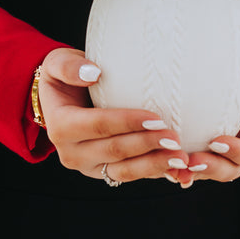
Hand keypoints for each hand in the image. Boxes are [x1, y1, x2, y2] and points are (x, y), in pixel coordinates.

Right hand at [38, 48, 190, 184]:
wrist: (62, 101)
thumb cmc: (65, 77)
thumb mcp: (58, 63)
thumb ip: (69, 67)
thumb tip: (93, 73)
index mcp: (60, 126)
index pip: (98, 125)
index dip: (127, 122)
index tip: (156, 117)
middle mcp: (72, 152)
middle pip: (115, 150)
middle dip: (147, 145)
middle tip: (175, 137)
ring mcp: (89, 166)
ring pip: (124, 170)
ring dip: (155, 165)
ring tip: (181, 157)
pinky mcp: (104, 172)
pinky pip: (132, 175)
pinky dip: (156, 173)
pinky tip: (178, 169)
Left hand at [184, 46, 239, 185]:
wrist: (231, 60)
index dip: (237, 153)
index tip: (216, 141)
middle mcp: (238, 148)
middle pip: (229, 170)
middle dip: (211, 168)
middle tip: (191, 161)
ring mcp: (216, 149)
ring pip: (206, 170)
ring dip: (191, 172)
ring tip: (174, 169)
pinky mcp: (195, 144)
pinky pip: (187, 161)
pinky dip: (176, 165)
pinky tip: (162, 165)